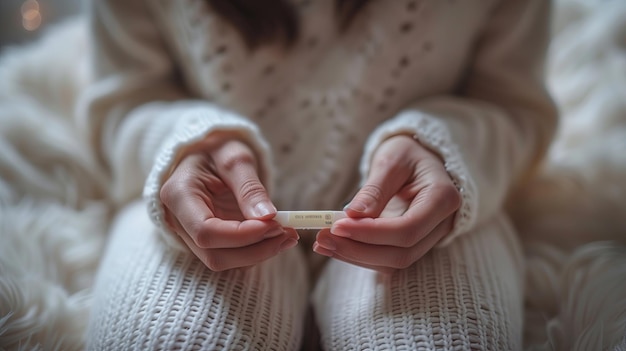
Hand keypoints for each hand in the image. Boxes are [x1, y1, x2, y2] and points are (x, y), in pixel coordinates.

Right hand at [160, 134, 297, 270]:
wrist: (207, 151)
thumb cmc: (218, 149)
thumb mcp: (235, 158)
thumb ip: (250, 188)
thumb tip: (268, 217)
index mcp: (178, 195)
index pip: (206, 231)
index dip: (242, 235)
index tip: (274, 225)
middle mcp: (178, 221)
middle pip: (214, 254)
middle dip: (255, 249)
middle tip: (288, 233)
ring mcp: (190, 235)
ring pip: (223, 261)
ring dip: (259, 254)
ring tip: (288, 235)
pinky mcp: (207, 241)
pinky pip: (230, 257)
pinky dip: (256, 252)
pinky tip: (277, 237)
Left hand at [314, 135, 460, 272]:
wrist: (418, 159)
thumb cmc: (407, 153)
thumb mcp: (391, 160)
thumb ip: (374, 189)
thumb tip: (353, 215)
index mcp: (442, 198)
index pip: (407, 229)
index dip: (371, 233)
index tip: (337, 226)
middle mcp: (441, 224)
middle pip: (401, 253)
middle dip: (358, 250)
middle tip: (322, 238)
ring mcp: (429, 238)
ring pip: (392, 261)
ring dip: (354, 256)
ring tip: (322, 243)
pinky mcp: (412, 244)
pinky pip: (386, 258)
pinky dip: (359, 254)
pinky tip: (334, 245)